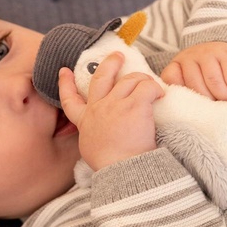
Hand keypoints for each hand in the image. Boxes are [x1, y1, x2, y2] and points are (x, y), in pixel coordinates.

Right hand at [58, 52, 164, 170]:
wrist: (121, 171)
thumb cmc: (110, 167)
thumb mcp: (91, 149)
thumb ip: (93, 136)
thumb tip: (100, 135)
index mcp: (86, 121)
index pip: (70, 100)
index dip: (66, 84)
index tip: (65, 72)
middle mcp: (98, 108)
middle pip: (101, 77)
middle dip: (110, 63)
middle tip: (118, 56)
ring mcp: (116, 104)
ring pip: (129, 79)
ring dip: (141, 78)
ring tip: (151, 84)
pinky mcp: (135, 105)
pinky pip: (147, 86)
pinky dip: (156, 88)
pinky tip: (161, 96)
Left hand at [161, 42, 226, 99]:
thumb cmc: (207, 80)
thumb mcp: (191, 87)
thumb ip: (183, 96)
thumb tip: (184, 114)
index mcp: (176, 66)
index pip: (171, 79)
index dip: (183, 95)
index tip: (193, 102)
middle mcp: (189, 57)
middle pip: (196, 87)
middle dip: (209, 100)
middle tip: (216, 102)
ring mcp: (208, 52)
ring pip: (214, 82)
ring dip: (225, 96)